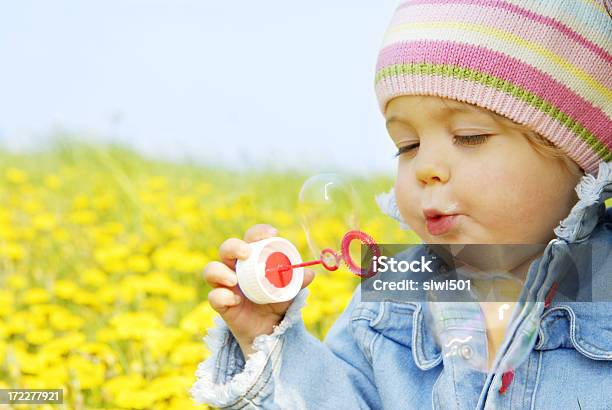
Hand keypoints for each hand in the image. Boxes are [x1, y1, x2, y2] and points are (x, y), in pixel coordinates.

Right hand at [204, 224, 314, 356]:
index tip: (272, 233)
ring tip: (234, 280)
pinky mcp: (221, 303)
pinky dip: (222, 296)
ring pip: (211, 269)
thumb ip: (298, 281)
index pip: (251, 238)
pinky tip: (235, 300)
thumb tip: (310, 274)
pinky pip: (214, 296)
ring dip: (220, 271)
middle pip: (226, 249)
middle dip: (233, 247)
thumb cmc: (277, 301)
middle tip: (245, 253)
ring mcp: (226, 284)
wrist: (270, 330)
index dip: (258, 232)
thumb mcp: (290, 291)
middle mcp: (236, 267)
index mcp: (252, 258)